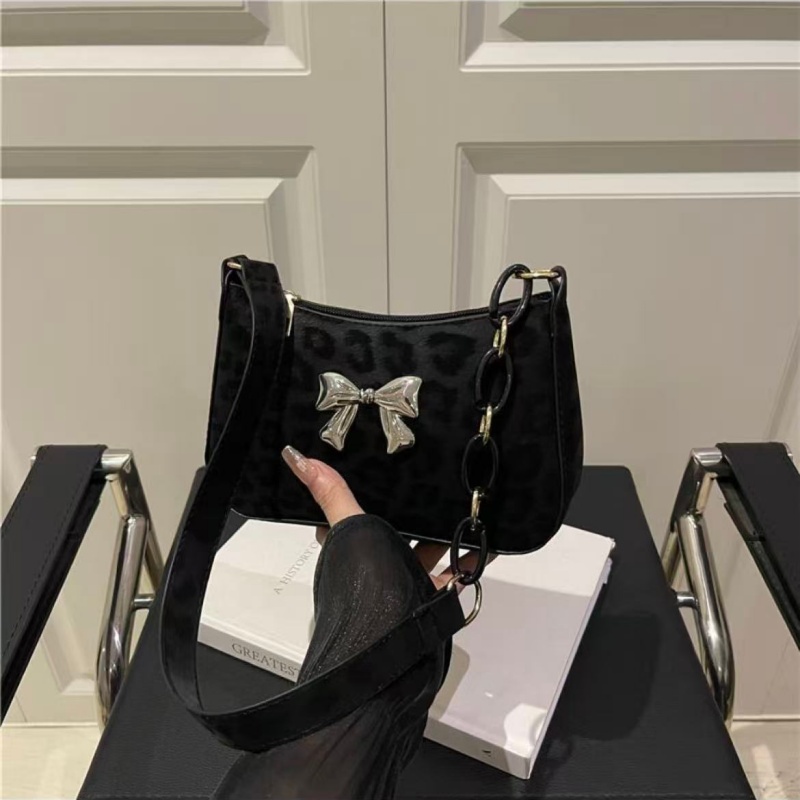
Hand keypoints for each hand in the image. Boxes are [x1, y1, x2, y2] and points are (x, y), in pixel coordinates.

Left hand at [281, 446, 484, 590]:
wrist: (393, 640)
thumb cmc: (365, 587)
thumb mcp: (350, 527)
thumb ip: (332, 495)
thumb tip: (297, 459)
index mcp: (353, 546)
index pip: (352, 516)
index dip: (362, 497)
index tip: (380, 474)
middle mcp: (377, 564)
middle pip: (395, 532)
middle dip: (413, 513)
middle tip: (432, 487)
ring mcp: (405, 580)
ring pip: (426, 550)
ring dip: (443, 534)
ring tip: (462, 508)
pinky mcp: (431, 597)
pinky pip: (454, 573)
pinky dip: (469, 560)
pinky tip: (485, 544)